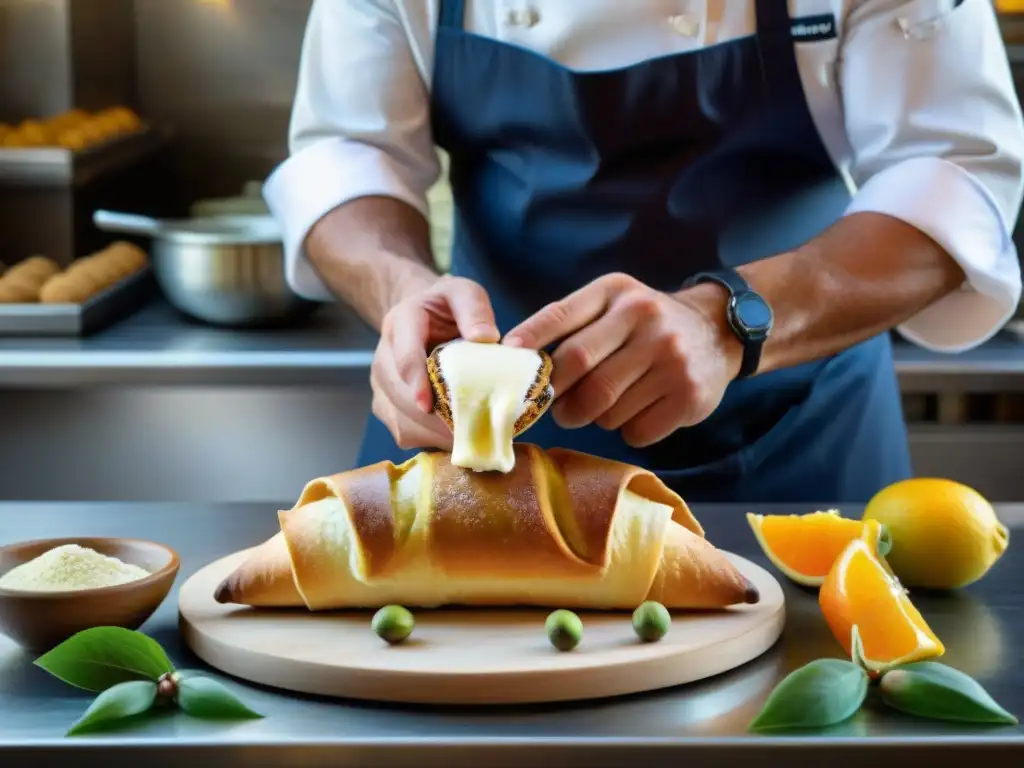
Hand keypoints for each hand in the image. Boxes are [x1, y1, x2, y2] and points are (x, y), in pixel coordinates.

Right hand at [372, 275, 499, 450]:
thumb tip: (486, 337)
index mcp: (400, 323)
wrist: (425, 316)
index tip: (430, 405)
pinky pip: (405, 433)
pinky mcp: (387, 407)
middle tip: (473, 430)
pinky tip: (457, 437)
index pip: (404, 357)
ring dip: (435, 434)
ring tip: (470, 437)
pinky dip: (431, 440)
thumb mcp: (464, 293)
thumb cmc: (448, 306)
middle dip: (434, 418)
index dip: (417, 382)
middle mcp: (384, 356)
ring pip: (402, 421)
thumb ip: (475, 309)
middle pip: (400, 397)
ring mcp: (382, 385)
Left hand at [503, 273, 742, 447]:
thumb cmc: (646, 324)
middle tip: (554, 408)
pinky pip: (635, 431)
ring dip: (593, 416)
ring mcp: (671, 358)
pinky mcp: (689, 396)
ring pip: (604, 407)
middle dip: (556, 396)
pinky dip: (625, 431)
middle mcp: (645, 318)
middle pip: (577, 367)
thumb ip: (570, 323)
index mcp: (617, 292)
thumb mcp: (613, 303)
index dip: (530, 339)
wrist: (716, 332)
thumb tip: (517, 356)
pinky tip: (635, 413)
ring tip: (601, 407)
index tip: (509, 358)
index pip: (561, 315)